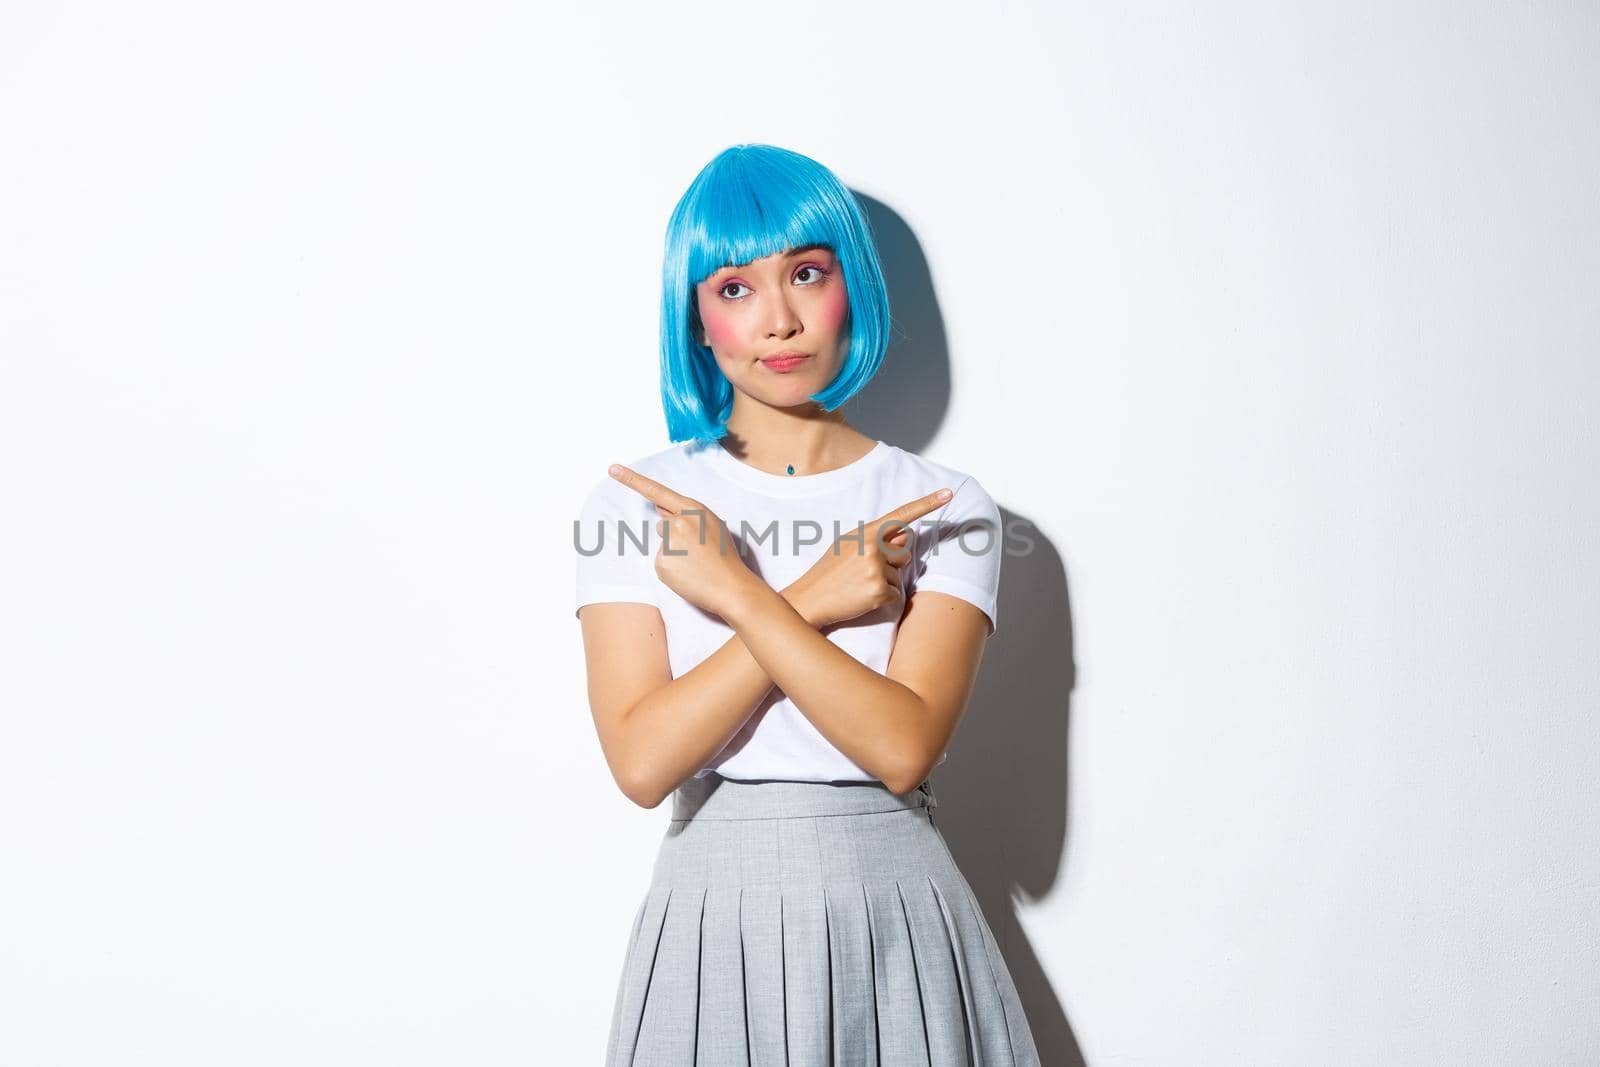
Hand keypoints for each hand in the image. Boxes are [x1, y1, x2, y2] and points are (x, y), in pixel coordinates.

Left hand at [608, 464, 757, 620]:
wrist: (731, 587)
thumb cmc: (725, 557)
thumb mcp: (712, 525)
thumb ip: (687, 514)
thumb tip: (660, 509)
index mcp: (693, 509)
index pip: (658, 492)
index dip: (632, 479)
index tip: (612, 469)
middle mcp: (678, 522)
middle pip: (662, 525)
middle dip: (674, 536)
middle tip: (698, 551)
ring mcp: (668, 544)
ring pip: (662, 545)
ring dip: (673, 553)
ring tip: (696, 564)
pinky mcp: (662, 564)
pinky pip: (661, 563)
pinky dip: (672, 570)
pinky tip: (688, 574)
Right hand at [785, 487, 953, 629]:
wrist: (810, 598)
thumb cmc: (829, 572)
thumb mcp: (848, 545)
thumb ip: (875, 538)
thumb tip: (904, 537)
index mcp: (865, 532)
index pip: (901, 515)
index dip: (927, 504)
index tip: (948, 493)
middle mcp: (872, 547)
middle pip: (904, 553)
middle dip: (891, 564)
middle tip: (863, 571)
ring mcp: (875, 569)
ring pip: (899, 576)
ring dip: (885, 583)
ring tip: (858, 584)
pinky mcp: (878, 591)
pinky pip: (896, 594)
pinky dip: (883, 599)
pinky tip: (862, 597)